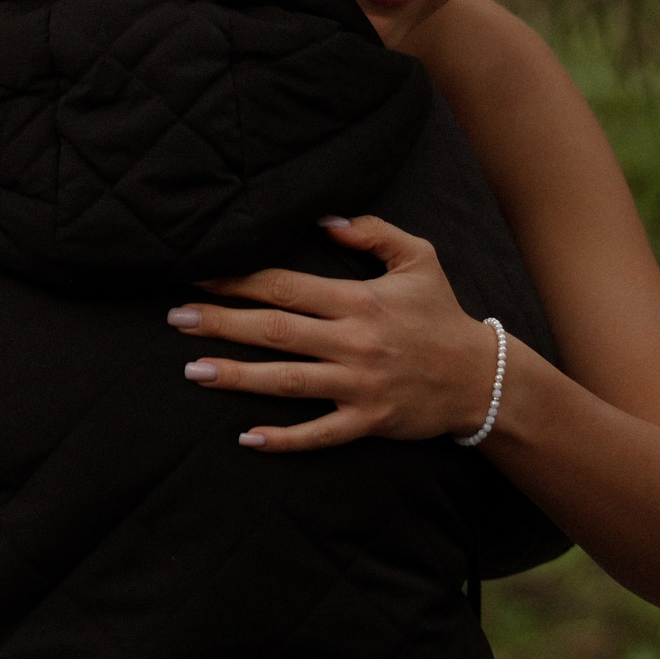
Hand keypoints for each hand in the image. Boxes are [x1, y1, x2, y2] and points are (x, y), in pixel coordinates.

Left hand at [172, 215, 498, 450]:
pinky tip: (248, 438)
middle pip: (274, 330)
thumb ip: (373, 232)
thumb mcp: (419, 258)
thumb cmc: (442, 315)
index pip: (284, 285)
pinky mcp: (368, 421)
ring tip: (193, 371)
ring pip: (286, 380)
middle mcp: (353, 341)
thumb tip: (324, 219)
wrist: (483, 378)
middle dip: (221, 322)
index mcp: (357, 299)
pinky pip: (320, 433)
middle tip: (176, 318)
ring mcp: (359, 384)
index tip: (197, 274)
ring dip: (237, 376)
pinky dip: (285, 439)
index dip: (237, 279)